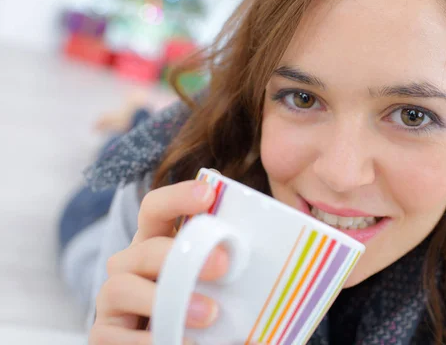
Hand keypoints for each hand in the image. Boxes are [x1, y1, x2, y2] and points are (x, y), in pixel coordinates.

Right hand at [89, 180, 228, 344]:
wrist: (179, 344)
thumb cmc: (201, 310)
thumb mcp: (215, 283)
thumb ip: (226, 261)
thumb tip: (264, 242)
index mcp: (156, 244)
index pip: (156, 209)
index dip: (177, 197)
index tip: (207, 193)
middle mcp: (129, 266)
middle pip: (145, 248)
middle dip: (181, 254)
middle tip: (223, 265)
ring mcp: (111, 300)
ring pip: (122, 287)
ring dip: (164, 299)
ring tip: (209, 315)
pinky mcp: (103, 335)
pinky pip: (114, 336)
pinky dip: (148, 341)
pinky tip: (183, 344)